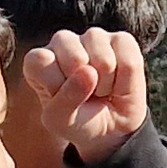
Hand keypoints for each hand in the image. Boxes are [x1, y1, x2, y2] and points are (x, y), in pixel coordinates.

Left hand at [21, 27, 149, 167]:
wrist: (109, 129)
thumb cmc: (78, 121)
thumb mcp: (61, 121)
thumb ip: (66, 98)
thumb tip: (90, 71)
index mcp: (40, 59)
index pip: (40, 60)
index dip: (54, 85)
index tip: (60, 100)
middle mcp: (64, 42)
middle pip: (73, 56)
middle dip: (83, 87)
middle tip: (84, 96)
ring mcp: (93, 37)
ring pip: (102, 58)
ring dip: (104, 84)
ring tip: (100, 90)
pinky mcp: (121, 40)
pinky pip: (127, 60)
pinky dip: (124, 81)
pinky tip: (116, 82)